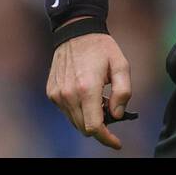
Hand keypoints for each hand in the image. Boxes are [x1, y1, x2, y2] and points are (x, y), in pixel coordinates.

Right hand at [46, 30, 132, 149]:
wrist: (75, 32)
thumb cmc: (102, 48)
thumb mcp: (121, 65)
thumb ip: (123, 92)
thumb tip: (116, 115)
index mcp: (87, 88)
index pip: (94, 127)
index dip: (107, 138)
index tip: (117, 142)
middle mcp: (68, 94)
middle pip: (84, 128)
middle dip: (100, 127)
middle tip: (111, 111)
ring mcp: (58, 94)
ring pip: (74, 121)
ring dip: (88, 119)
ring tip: (100, 100)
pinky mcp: (52, 92)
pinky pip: (66, 111)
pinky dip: (78, 110)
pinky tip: (87, 95)